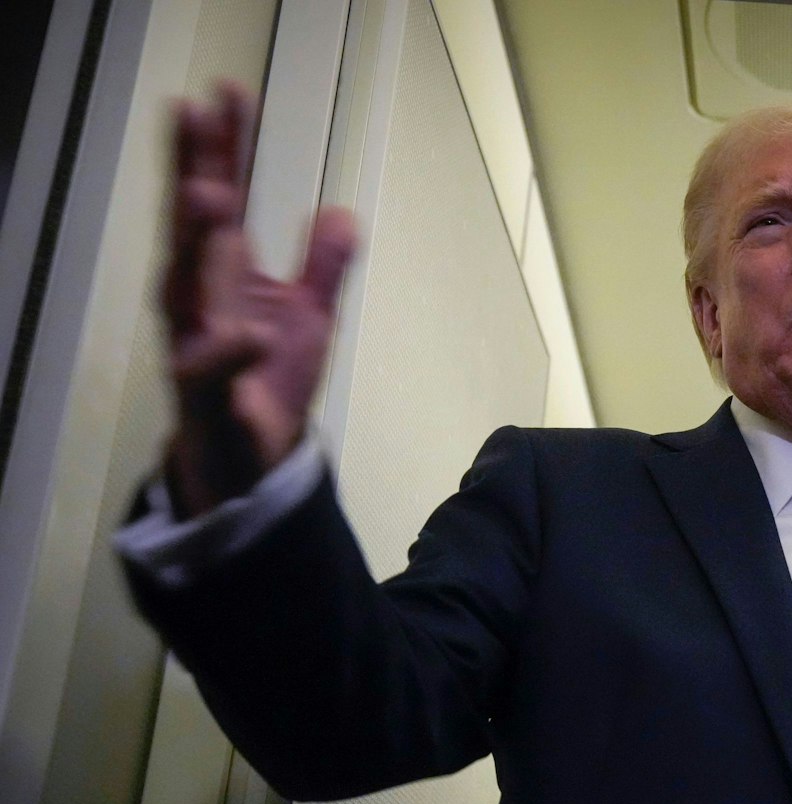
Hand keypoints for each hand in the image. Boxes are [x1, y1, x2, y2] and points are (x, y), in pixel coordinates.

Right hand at [162, 81, 356, 516]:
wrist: (250, 461)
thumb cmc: (266, 382)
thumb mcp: (308, 317)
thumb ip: (322, 265)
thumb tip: (341, 211)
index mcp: (223, 273)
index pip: (224, 198)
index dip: (226, 148)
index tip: (229, 93)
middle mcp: (199, 298)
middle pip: (193, 225)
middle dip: (194, 169)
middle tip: (196, 113)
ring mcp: (197, 342)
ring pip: (188, 286)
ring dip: (198, 241)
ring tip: (212, 193)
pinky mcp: (207, 396)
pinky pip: (213, 370)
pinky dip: (229, 351)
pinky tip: (249, 332)